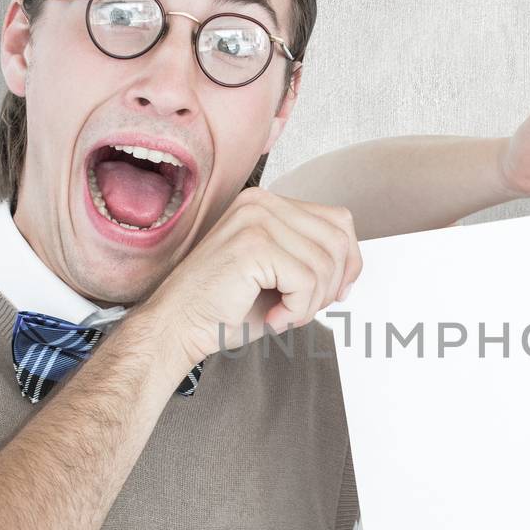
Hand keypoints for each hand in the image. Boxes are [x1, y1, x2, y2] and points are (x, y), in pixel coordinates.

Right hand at [149, 187, 361, 371]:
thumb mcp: (279, 275)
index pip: (338, 220)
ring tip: (281, 314)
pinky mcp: (253, 244)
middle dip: (330, 286)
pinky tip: (272, 317)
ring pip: (325, 264)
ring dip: (310, 303)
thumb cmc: (224, 308)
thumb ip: (313, 259)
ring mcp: (256, 219)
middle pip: (338, 240)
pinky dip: (297, 310)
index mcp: (267, 203)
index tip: (332, 293)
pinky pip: (307, 282)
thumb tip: (352, 267)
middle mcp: (262, 202)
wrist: (177, 327)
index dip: (347, 261)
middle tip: (301, 309)